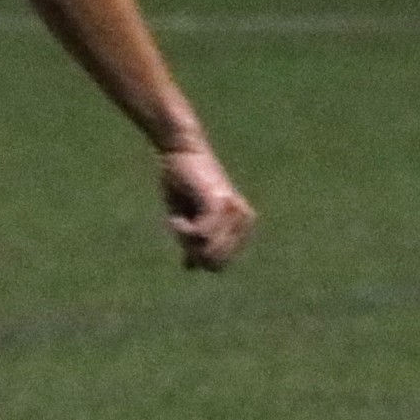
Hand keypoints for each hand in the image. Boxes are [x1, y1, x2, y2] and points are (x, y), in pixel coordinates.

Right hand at [159, 144, 255, 270]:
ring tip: (179, 219)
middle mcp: (243, 220)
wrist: (180, 151)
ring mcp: (233, 213)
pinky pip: (201, 235)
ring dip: (186, 240)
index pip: (220, 264)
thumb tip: (191, 267)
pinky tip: (176, 217)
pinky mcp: (219, 205)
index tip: (186, 235)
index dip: (198, 256)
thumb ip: (194, 242)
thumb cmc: (182, 183)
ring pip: (208, 250)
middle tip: (181, 229)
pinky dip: (183, 231)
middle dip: (193, 251)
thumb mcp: (186, 218)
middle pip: (215, 263)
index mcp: (242, 225)